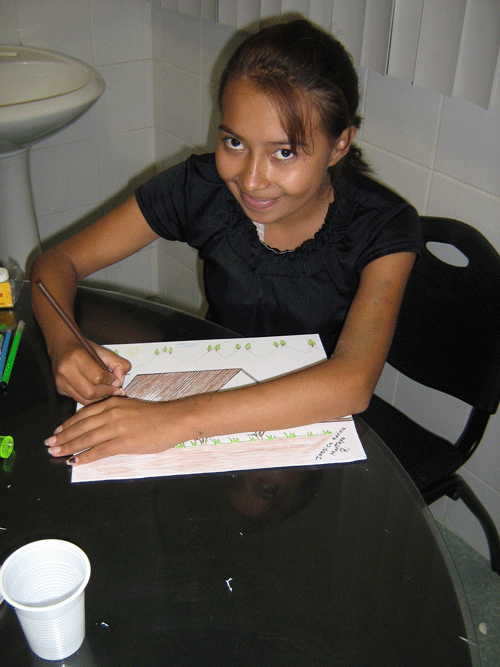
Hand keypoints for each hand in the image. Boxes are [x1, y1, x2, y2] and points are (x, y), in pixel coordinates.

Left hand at [44, 396, 187, 464]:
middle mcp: (111, 413)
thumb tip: (101, 425)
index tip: (58, 431)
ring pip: (85, 438)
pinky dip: (84, 456)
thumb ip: (116, 413)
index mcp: (113, 403)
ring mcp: (116, 427)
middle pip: (80, 426)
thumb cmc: (158, 416)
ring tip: (57, 452)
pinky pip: (98, 450)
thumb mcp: (132, 408)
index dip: (68, 424)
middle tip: (50, 443)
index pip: (84, 414)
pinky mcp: (123, 441)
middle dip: (62, 436)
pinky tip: (75, 461)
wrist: (175, 419)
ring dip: (68, 446)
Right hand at [51, 341, 130, 404]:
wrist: (62, 346)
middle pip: (90, 392)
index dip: (110, 380)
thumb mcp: (103, 351)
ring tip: (107, 390)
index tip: (116, 379)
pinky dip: (91, 399)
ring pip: (85, 399)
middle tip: (114, 389)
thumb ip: (118, 363)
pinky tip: (97, 392)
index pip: (98, 377)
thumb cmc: (83, 348)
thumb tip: (120, 380)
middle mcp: (66, 370)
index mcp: (77, 356)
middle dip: (106, 392)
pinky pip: (79, 400)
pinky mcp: (60, 389)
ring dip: (100, 397)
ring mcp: (61, 382)